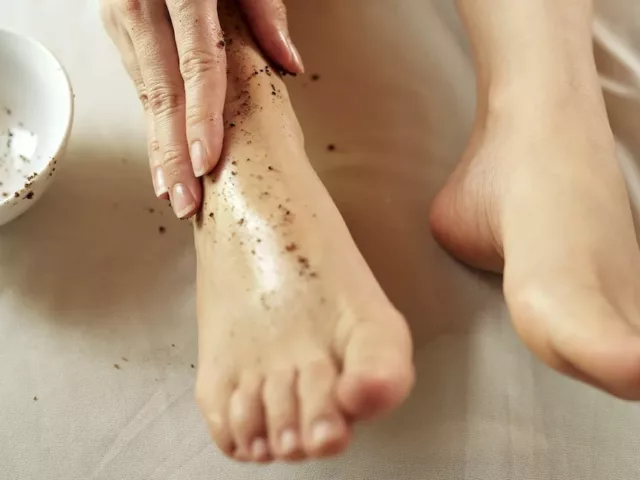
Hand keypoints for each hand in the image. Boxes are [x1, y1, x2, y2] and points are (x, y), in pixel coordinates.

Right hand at [101, 0, 303, 217]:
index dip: (202, 116)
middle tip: (185, 199)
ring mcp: (125, 17)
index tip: (207, 160)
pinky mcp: (119, 27)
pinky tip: (161, 156)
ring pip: (145, 95)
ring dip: (157, 147)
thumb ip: (263, 8)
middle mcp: (142, 5)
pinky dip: (152, 122)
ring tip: (171, 191)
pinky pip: (140, 83)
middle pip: (163, 92)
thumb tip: (289, 61)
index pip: (197, 64)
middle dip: (173, 152)